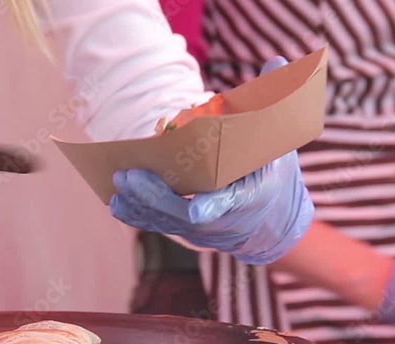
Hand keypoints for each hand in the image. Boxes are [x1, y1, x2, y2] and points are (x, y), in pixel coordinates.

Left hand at [110, 57, 314, 264]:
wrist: (272, 222)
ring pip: (165, 221)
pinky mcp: (184, 229)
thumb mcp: (277, 144)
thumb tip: (275, 62)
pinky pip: (157, 223)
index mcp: (248, 197)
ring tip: (118, 184)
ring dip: (139, 204)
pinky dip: (137, 213)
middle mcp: (221, 218)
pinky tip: (117, 200)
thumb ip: (271, 107)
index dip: (211, 208)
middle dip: (155, 197)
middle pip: (182, 214)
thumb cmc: (272, 177)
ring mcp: (200, 228)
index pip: (229, 204)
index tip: (198, 211)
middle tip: (129, 175)